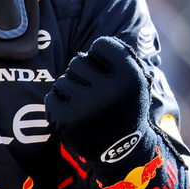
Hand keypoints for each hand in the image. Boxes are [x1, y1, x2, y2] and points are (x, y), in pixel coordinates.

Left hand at [45, 35, 151, 163]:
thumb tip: (101, 36)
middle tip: (96, 95)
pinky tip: (75, 117)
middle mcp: (110, 89)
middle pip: (78, 61)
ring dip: (70, 91)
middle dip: (83, 76)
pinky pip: (53, 97)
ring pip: (63, 79)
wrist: (122, 152)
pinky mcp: (67, 119)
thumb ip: (121, 55)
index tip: (107, 76)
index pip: (101, 45)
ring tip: (87, 108)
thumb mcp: (136, 80)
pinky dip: (59, 106)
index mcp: (130, 75)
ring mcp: (87, 105)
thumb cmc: (126, 108)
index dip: (101, 59)